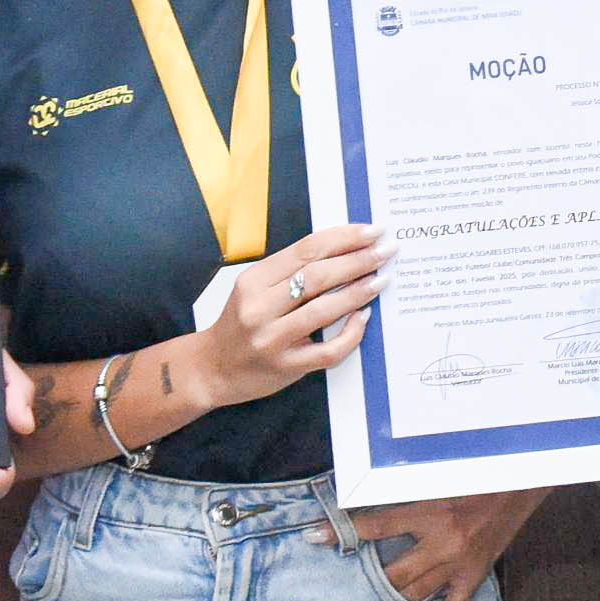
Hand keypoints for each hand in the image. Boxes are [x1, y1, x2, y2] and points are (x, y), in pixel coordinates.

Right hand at [198, 225, 388, 400]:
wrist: (212, 369)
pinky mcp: (285, 366)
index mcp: (253, 281)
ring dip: (358, 292)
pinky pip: (328, 350)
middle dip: (358, 260)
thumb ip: (291, 271)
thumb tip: (345, 249)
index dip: (343, 238)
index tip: (371, 231)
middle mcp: (259, 308)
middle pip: (317, 276)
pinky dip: (350, 333)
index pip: (305, 250)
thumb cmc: (241, 324)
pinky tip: (363, 318)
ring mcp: (271, 339)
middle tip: (386, 251)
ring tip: (381, 279)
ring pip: (323, 310)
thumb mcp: (255, 289)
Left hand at [349, 487, 550, 600]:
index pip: (376, 525)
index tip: (314, 536)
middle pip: (394, 573)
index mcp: (431, 511)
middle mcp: (443, 542)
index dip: (343, 531)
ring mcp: (458, 565)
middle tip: (346, 585)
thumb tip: (365, 500)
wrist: (519, 485)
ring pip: (415, 594)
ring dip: (392, 600)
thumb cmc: (475, 477)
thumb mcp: (436, 480)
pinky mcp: (474, 579)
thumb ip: (404, 494)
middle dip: (370, 579)